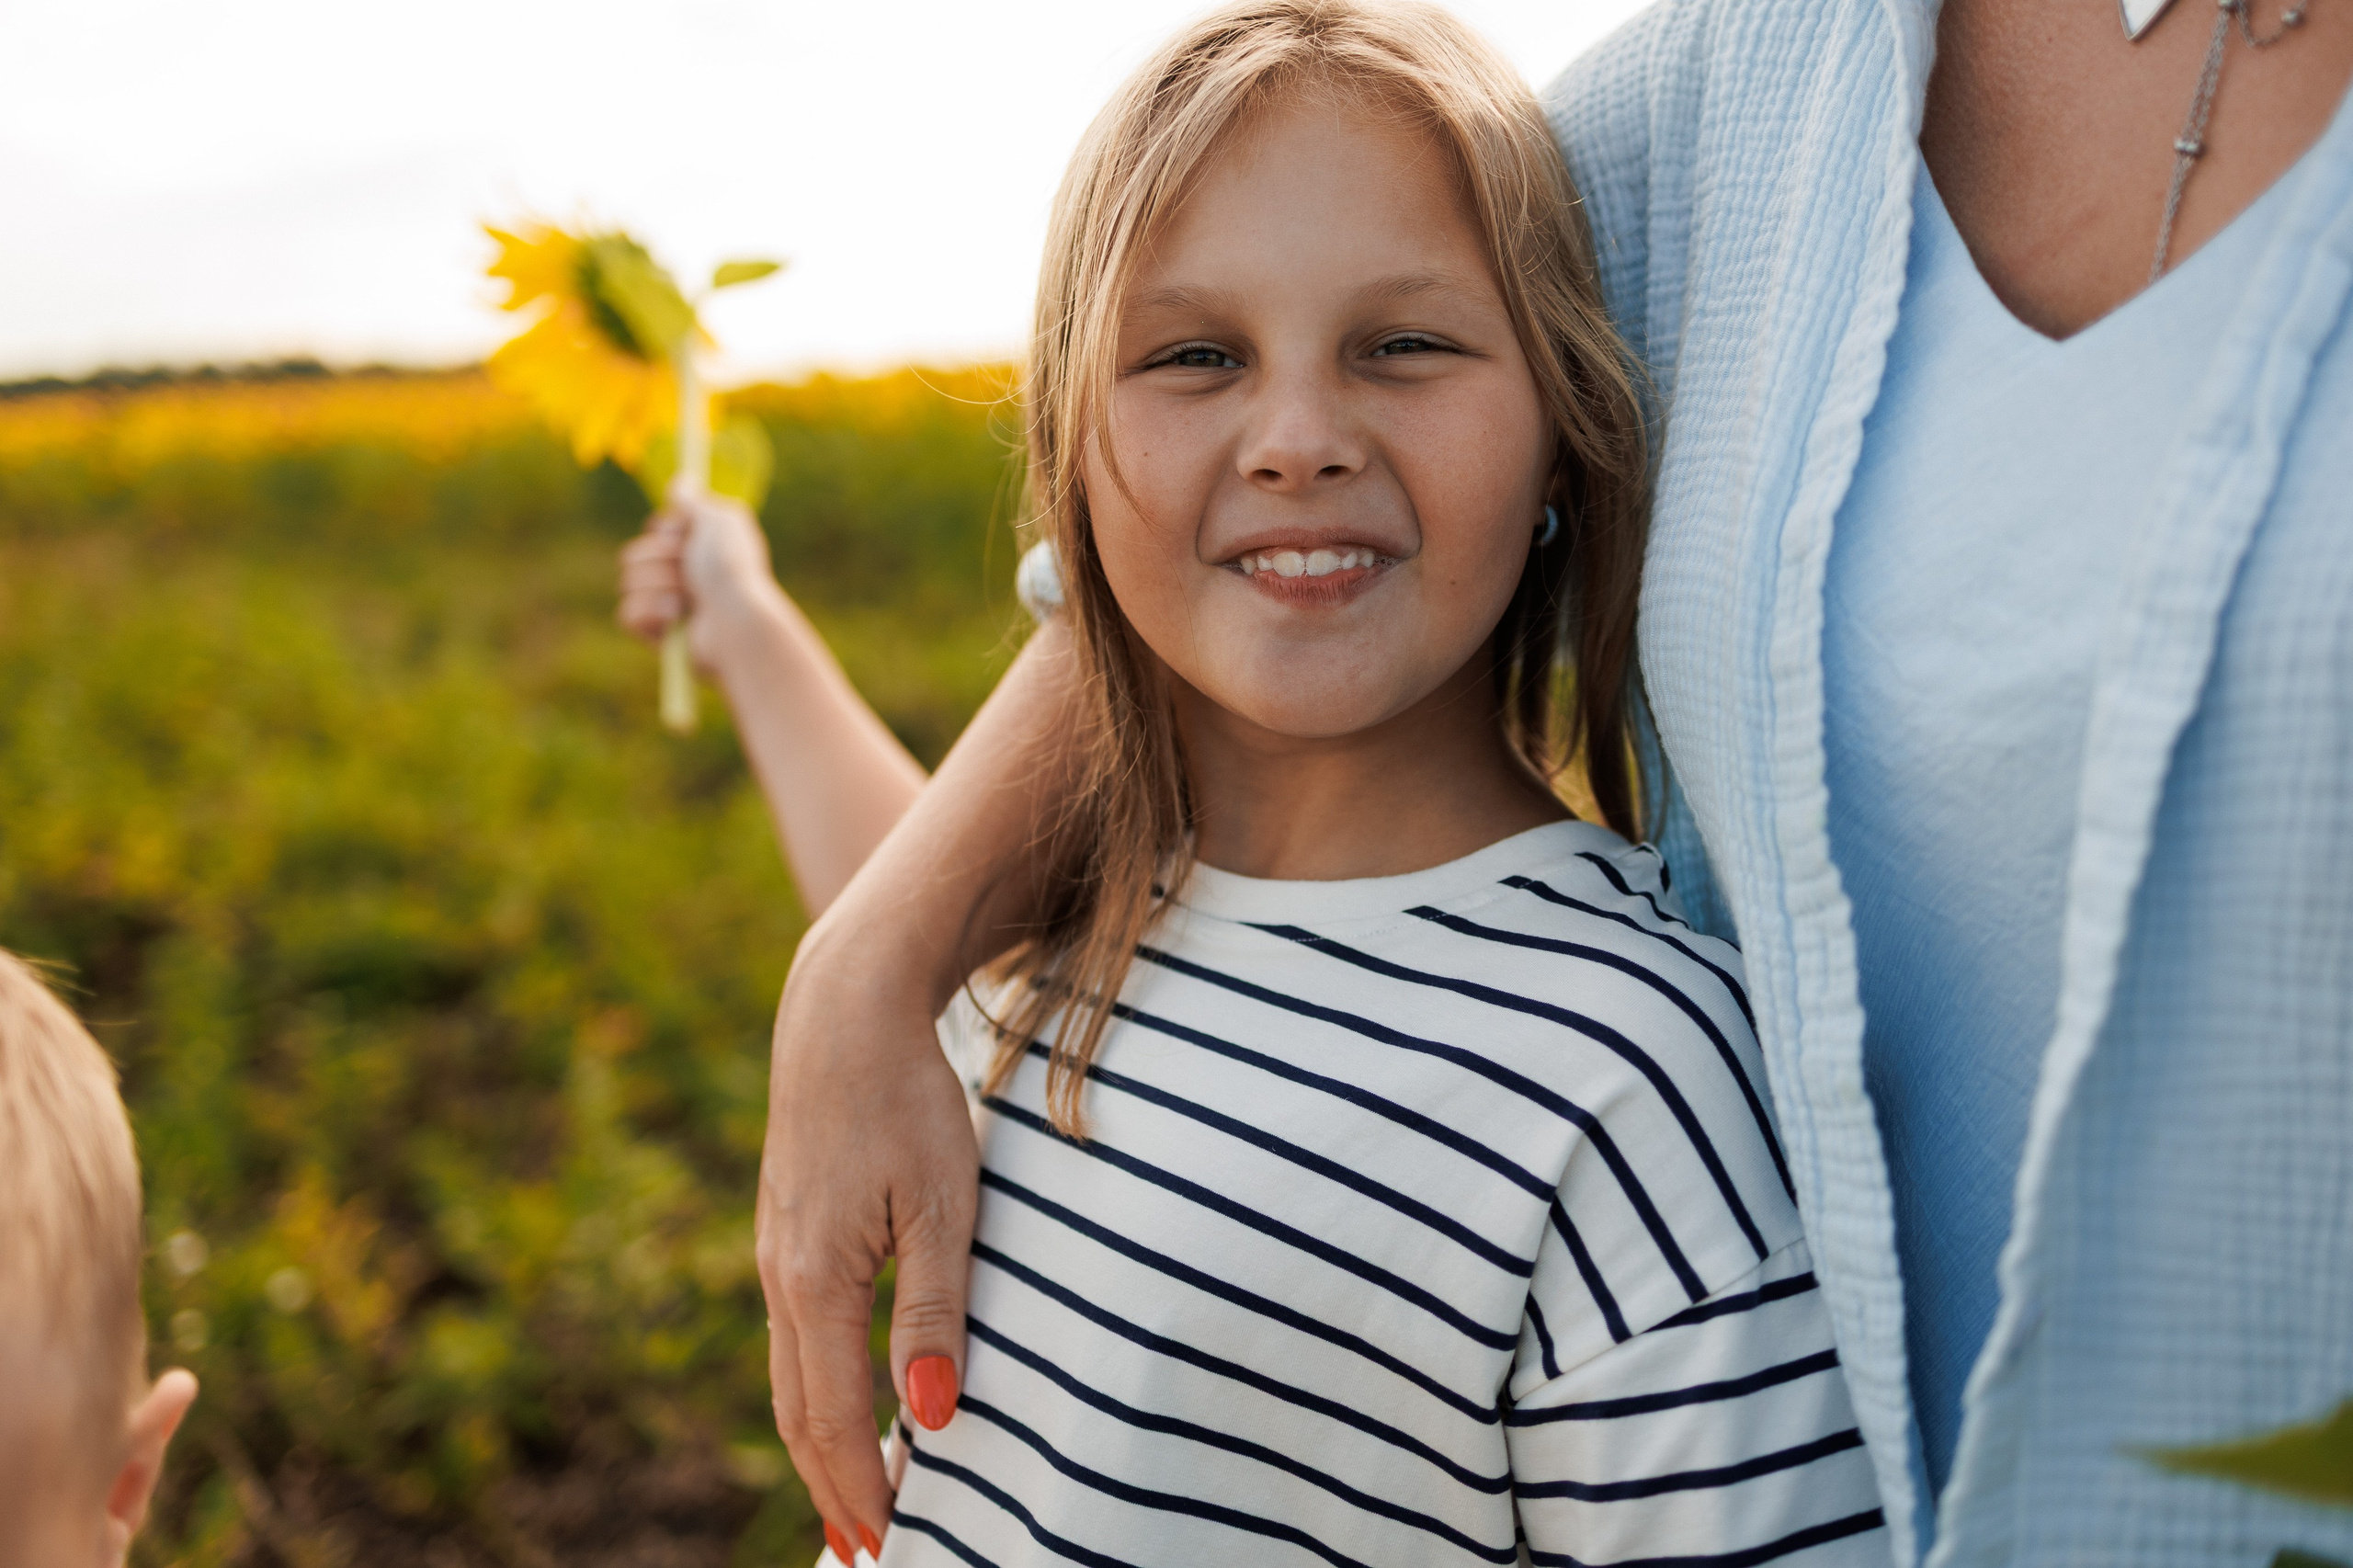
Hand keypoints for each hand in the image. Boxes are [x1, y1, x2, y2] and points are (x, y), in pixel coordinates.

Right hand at [616, 482, 783, 673]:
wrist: (736, 620)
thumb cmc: (731, 568)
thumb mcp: (718, 521)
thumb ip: (695, 501)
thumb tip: (682, 480)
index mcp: (695, 549)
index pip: (655, 528)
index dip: (667, 529)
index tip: (688, 534)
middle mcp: (681, 575)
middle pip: (633, 553)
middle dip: (660, 558)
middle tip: (690, 568)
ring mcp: (666, 605)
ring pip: (627, 581)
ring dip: (659, 583)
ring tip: (688, 597)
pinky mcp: (657, 634)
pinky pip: (626, 614)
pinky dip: (651, 612)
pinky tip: (677, 618)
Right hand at [757, 916, 978, 1555]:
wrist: (843, 1011)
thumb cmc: (907, 1100)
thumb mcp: (945, 1203)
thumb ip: (937, 1310)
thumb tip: (933, 1415)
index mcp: (818, 1281)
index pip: (837, 1419)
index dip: (863, 1489)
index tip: (887, 1549)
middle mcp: (782, 1278)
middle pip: (800, 1413)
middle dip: (831, 1488)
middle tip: (867, 1551)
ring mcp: (776, 1254)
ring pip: (792, 1377)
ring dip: (820, 1445)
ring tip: (856, 1499)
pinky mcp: (785, 1231)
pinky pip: (796, 1336)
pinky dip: (816, 1391)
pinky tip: (847, 1401)